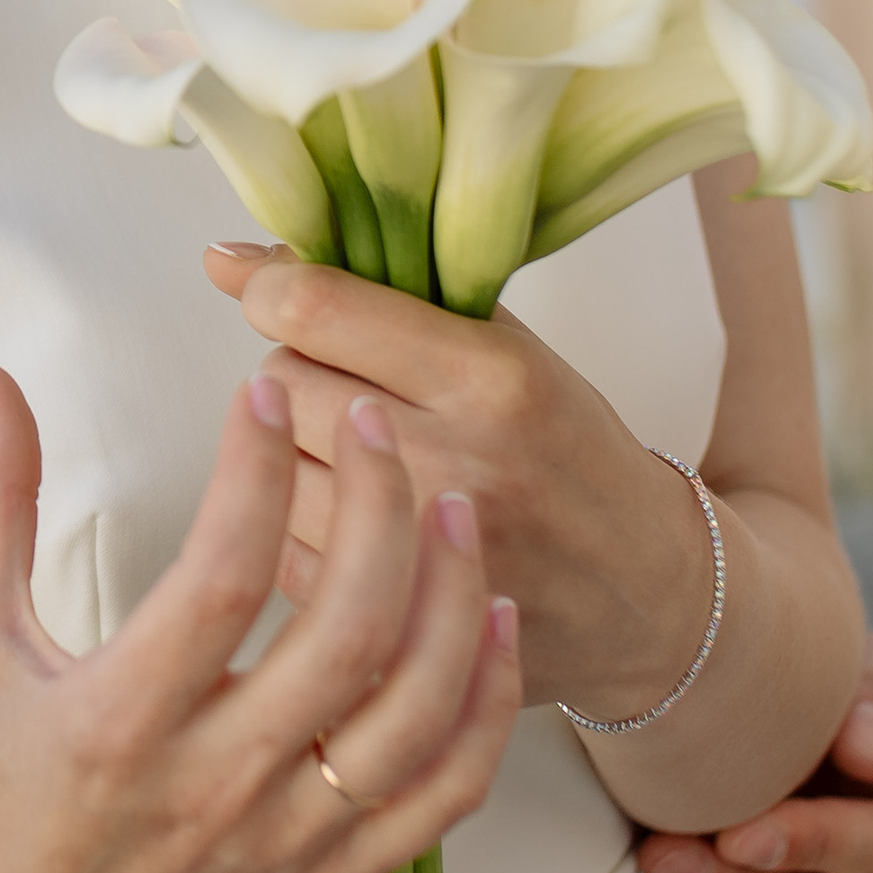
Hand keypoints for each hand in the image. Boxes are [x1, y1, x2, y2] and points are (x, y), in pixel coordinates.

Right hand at [0, 363, 519, 872]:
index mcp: (118, 722)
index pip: (218, 578)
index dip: (254, 475)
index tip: (262, 396)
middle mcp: (213, 789)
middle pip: (345, 636)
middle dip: (380, 512)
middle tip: (375, 426)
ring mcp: (284, 842)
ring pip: (415, 714)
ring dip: (452, 599)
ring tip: (454, 506)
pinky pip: (443, 794)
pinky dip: (483, 706)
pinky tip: (489, 623)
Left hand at [200, 244, 712, 721]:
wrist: (643, 598)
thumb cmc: (566, 451)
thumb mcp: (513, 351)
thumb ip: (390, 294)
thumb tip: (229, 259)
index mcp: (491, 379)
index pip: (316, 309)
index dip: (267, 287)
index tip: (264, 289)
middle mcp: (452, 461)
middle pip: (282, 379)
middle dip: (292, 366)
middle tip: (341, 379)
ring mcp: (414, 549)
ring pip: (268, 461)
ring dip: (288, 445)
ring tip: (350, 448)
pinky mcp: (380, 613)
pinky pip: (276, 538)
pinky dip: (295, 518)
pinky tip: (351, 513)